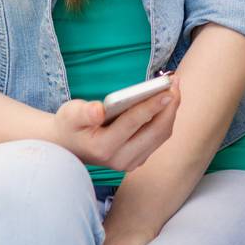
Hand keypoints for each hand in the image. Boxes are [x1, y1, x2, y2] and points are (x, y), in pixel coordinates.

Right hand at [50, 78, 178, 173]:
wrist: (69, 145)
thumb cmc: (71, 125)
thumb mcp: (70, 114)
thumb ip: (83, 112)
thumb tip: (98, 110)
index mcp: (104, 148)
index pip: (133, 123)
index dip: (152, 105)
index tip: (167, 89)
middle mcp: (120, 160)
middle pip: (155, 132)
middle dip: (169, 106)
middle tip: (175, 82)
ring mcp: (131, 162)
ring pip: (161, 136)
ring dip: (170, 111)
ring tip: (174, 86)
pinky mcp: (138, 159)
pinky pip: (158, 138)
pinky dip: (165, 118)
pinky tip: (166, 100)